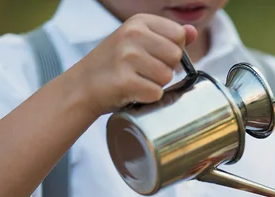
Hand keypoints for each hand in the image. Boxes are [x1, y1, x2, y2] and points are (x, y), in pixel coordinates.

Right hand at [70, 13, 197, 115]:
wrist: (81, 86)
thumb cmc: (114, 65)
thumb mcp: (137, 41)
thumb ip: (167, 36)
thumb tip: (193, 32)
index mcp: (139, 21)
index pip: (179, 35)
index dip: (172, 51)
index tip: (154, 57)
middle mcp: (132, 34)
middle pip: (176, 56)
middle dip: (165, 69)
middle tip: (143, 72)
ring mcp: (127, 57)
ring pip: (167, 77)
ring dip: (155, 85)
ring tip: (136, 81)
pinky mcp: (125, 80)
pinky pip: (156, 93)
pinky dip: (147, 98)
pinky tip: (132, 92)